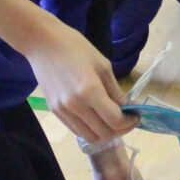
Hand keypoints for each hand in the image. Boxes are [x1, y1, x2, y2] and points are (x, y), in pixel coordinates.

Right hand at [22, 19, 136, 145]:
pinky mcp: (55, 111)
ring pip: (89, 136)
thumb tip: (127, 107)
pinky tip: (96, 118)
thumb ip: (115, 90)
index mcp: (90, 91)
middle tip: (127, 120)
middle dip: (121, 130)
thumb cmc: (76, 47)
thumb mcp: (102, 65)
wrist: (43, 43)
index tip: (136, 115)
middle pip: (104, 133)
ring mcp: (63, 111)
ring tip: (112, 121)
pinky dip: (90, 129)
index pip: (115, 120)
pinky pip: (76, 130)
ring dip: (105, 133)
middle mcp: (76, 106)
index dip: (130, 122)